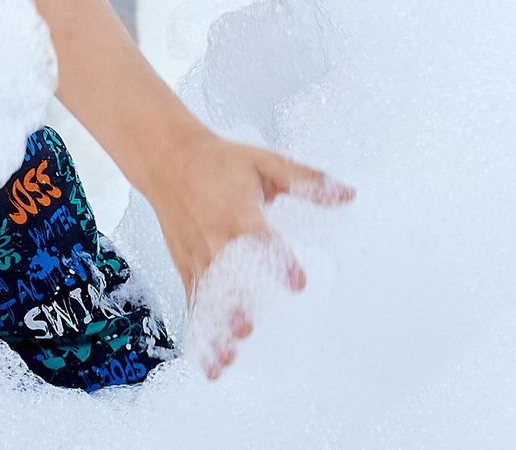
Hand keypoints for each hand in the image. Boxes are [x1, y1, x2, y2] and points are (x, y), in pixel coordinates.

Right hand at [143, 134, 350, 376]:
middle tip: (247, 328)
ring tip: (227, 356)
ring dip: (217, 328)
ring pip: (208, 297)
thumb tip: (347, 194)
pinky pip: (193, 300)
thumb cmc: (219, 160)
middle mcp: (215, 237)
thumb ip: (307, 180)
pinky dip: (201, 329)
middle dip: (235, 303)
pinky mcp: (185, 265)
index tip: (297, 283)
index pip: (260, 240)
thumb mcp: (266, 161)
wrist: (168, 158)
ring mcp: (197, 255)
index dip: (279, 262)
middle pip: (226, 277)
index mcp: (238, 212)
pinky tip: (210, 357)